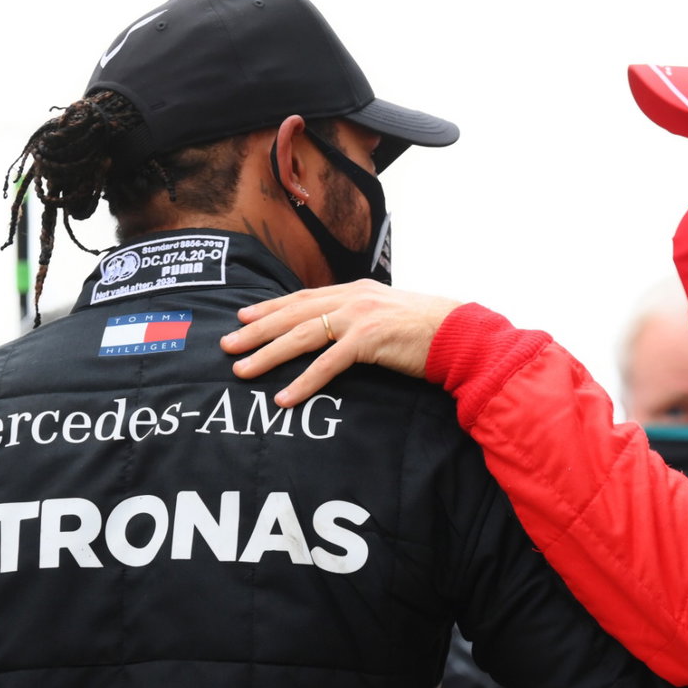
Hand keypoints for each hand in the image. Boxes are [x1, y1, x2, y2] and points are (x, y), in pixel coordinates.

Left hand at [219, 280, 461, 406]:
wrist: (460, 335)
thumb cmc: (429, 332)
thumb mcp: (389, 316)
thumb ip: (362, 320)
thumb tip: (341, 334)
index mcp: (355, 290)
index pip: (303, 297)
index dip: (270, 307)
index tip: (243, 316)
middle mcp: (352, 298)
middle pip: (292, 314)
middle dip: (256, 330)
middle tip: (227, 344)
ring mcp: (359, 317)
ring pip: (301, 336)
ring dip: (268, 354)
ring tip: (242, 370)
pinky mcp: (369, 340)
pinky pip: (327, 364)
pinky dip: (303, 381)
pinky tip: (284, 397)